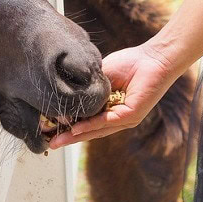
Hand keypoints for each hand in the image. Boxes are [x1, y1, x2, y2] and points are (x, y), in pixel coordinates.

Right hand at [49, 43, 177, 147]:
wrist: (154, 58)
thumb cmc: (131, 63)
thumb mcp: (101, 76)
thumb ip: (87, 89)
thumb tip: (65, 96)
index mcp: (108, 109)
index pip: (85, 121)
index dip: (67, 126)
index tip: (48, 128)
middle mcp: (116, 118)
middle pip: (88, 131)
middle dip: (67, 137)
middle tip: (48, 143)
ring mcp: (124, 119)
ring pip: (95, 130)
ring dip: (75, 136)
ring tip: (57, 140)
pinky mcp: (131, 116)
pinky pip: (107, 122)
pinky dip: (90, 126)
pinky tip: (76, 129)